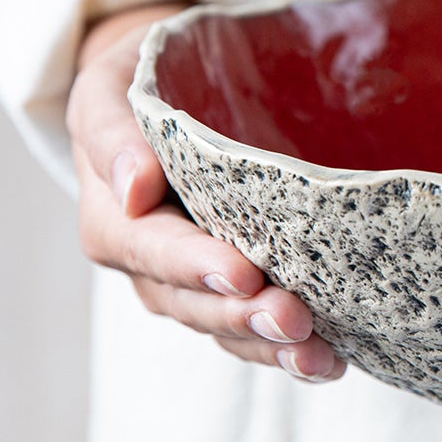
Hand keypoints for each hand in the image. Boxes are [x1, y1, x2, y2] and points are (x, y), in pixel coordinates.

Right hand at [66, 2, 344, 381]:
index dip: (196, 266)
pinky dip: (288, 352)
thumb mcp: (110, 88)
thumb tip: (133, 188)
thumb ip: (113, 133)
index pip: (151, 248)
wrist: (167, 88)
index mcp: (113, 217)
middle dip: (244, 316)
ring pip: (225, 329)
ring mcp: (190, 286)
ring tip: (320, 355)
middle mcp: (149, 264)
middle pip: (192, 303)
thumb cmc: (142, 80)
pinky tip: (331, 361)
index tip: (243, 273)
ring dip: (271, 347)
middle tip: (295, 318)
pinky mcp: (230, 293)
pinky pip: (251, 333)